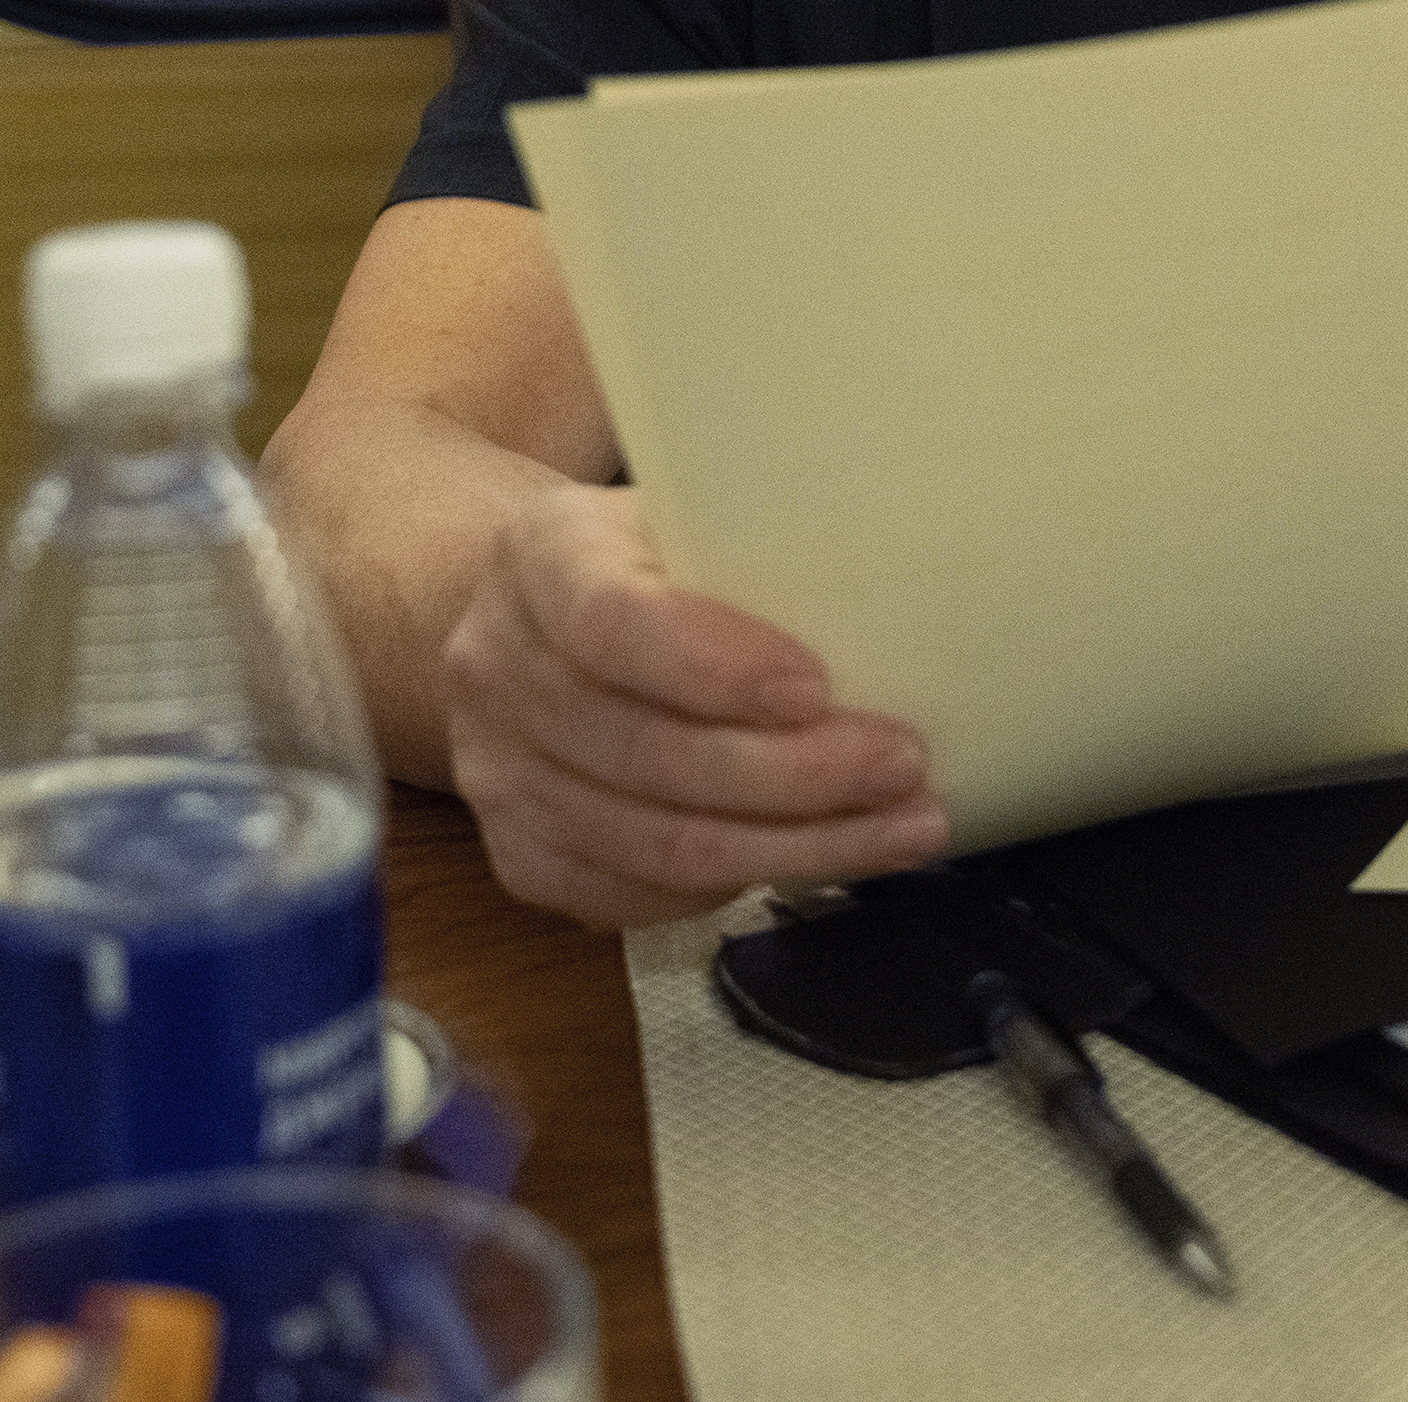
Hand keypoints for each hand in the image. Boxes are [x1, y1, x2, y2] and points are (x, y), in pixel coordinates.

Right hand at [439, 484, 948, 926]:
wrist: (544, 621)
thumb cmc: (660, 560)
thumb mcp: (699, 512)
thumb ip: (765, 547)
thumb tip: (912, 591)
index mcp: (540, 555)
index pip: (612, 622)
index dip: (716, 667)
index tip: (819, 688)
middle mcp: (496, 666)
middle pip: (647, 752)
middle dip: (796, 776)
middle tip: (904, 768)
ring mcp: (496, 772)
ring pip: (655, 843)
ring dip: (795, 847)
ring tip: (902, 830)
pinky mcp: (518, 854)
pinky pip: (634, 895)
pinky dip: (737, 885)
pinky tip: (820, 859)